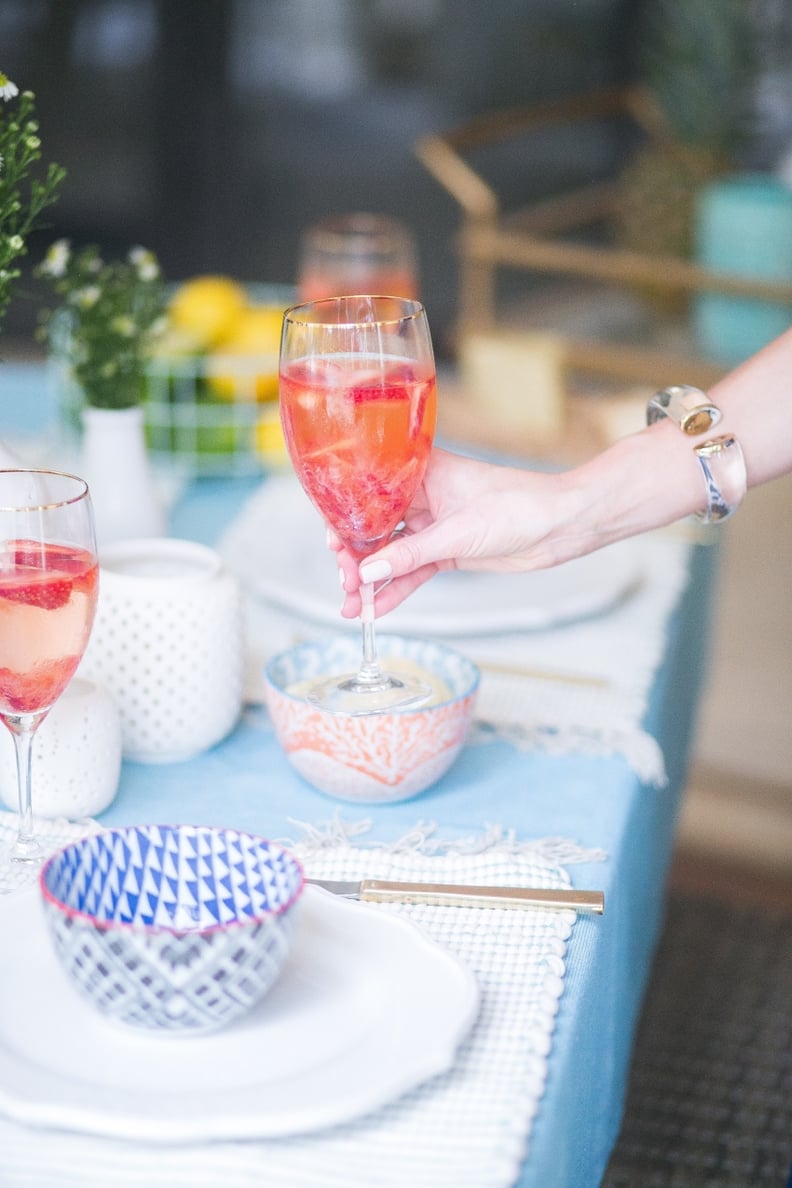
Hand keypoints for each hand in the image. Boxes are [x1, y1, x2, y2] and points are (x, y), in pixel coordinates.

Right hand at [331, 447, 583, 618]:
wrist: (560, 525)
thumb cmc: (517, 507)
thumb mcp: (458, 532)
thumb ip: (410, 554)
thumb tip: (368, 573)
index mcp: (421, 471)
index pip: (370, 492)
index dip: (347, 519)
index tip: (334, 546)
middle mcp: (422, 495)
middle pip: (375, 527)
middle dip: (356, 558)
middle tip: (346, 585)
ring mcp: (434, 525)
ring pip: (392, 553)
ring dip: (372, 580)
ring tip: (351, 607)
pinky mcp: (447, 550)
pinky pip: (413, 571)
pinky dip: (396, 589)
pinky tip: (376, 609)